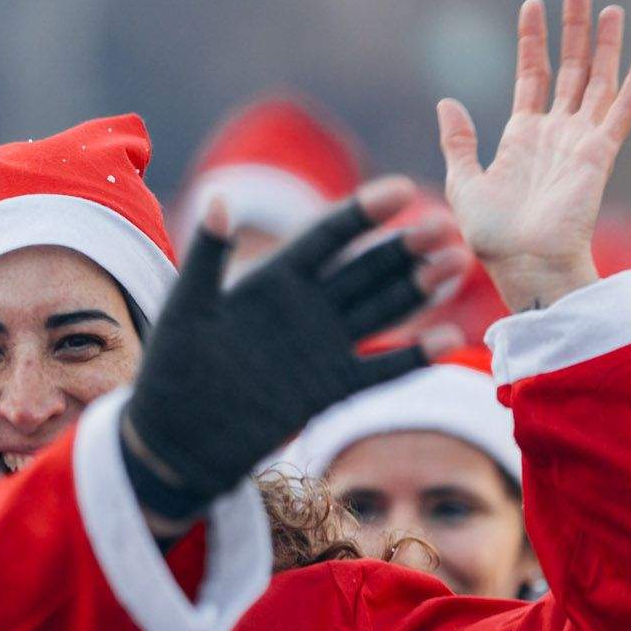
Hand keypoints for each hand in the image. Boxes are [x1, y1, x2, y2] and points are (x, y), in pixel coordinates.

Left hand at [121, 179, 468, 522]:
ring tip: (458, 262)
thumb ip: (206, 256)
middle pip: (364, 269)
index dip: (363, 213)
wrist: (176, 441)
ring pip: (381, 310)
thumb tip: (217, 199)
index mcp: (273, 280)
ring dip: (419, 288)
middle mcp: (306, 308)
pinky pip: (379, 370)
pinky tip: (447, 338)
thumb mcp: (188, 308)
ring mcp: (323, 348)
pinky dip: (412, 356)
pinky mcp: (330, 389)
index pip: (326, 237)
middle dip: (404, 248)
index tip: (401, 189)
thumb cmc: (172, 369)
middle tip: (446, 226)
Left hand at [437, 0, 630, 312]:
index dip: (532, 40)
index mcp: (522, 136)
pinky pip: (623, 108)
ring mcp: (580, 140)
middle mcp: (556, 132)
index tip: (532, 4)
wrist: (524, 264)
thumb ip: (459, 141)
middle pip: (569, 67)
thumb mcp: (464, 182)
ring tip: (609, 6)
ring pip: (597, 79)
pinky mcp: (600, 153)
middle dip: (573, 28)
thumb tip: (447, 101)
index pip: (531, 74)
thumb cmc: (494, 236)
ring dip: (604, 43)